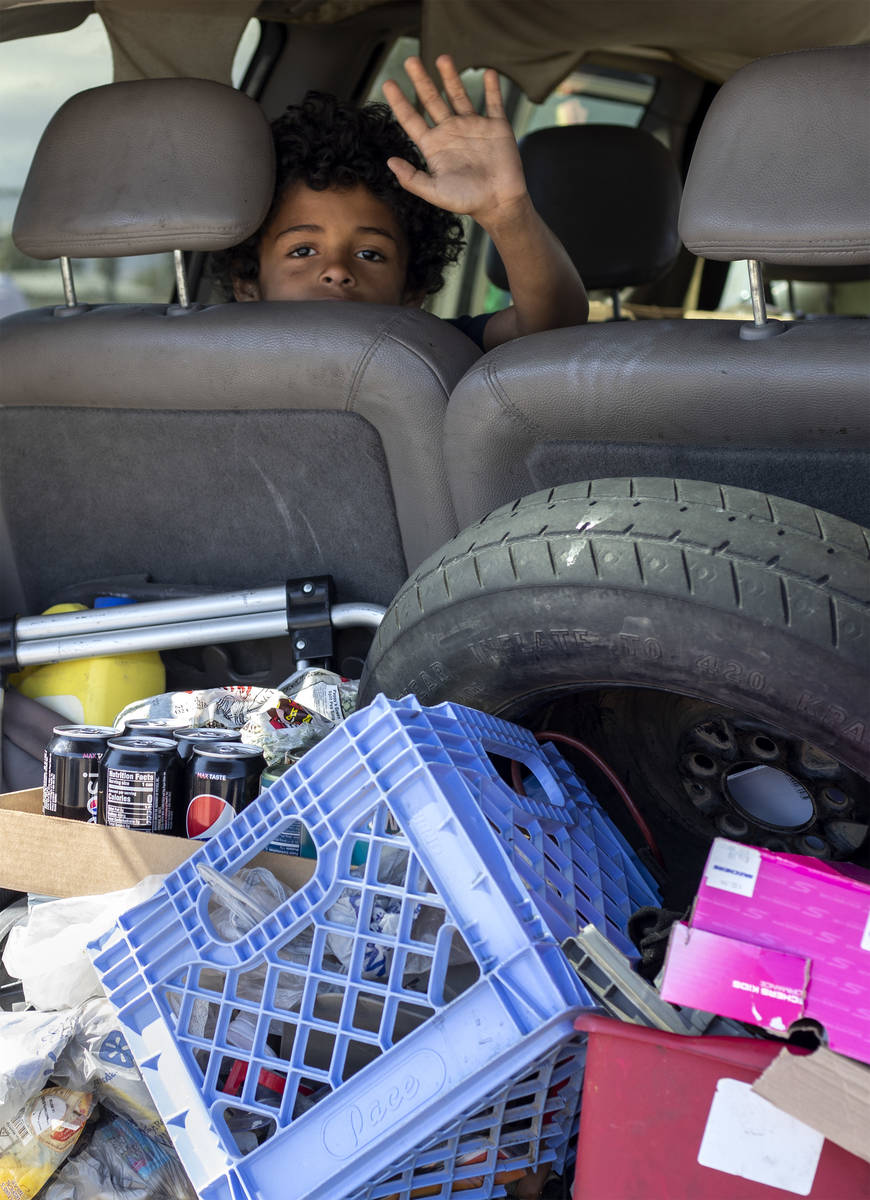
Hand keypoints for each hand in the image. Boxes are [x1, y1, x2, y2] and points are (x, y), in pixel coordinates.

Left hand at [382, 55, 528, 228]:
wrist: (499, 203)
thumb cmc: (467, 201)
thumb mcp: (434, 192)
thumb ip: (412, 178)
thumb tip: (389, 161)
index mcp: (434, 146)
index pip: (412, 119)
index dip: (399, 102)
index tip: (388, 83)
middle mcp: (451, 132)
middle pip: (432, 100)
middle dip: (421, 80)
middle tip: (411, 60)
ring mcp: (473, 127)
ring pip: (459, 95)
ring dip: (450, 76)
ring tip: (442, 58)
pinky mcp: (496, 127)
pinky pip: (493, 102)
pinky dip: (492, 87)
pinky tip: (488, 72)